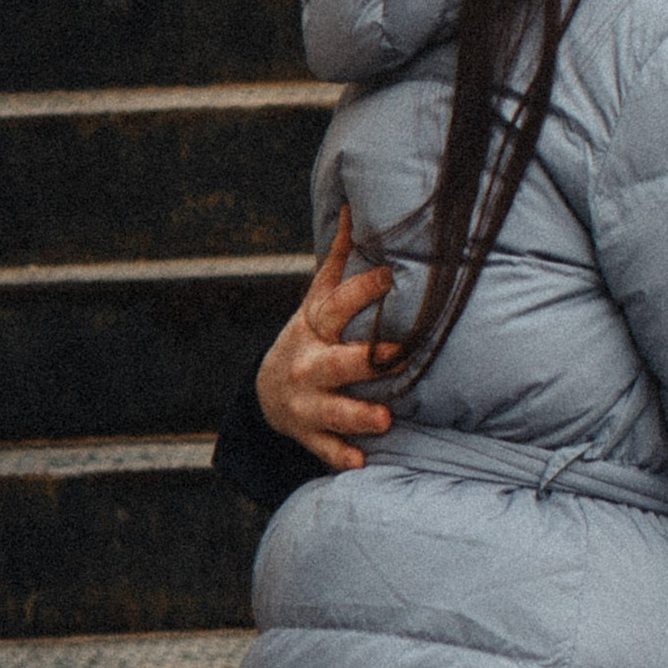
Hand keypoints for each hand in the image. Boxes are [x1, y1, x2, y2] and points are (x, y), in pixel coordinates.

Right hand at [258, 205, 401, 471]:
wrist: (269, 392)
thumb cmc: (313, 335)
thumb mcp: (318, 299)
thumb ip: (339, 257)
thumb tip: (353, 203)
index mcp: (316, 326)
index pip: (339, 305)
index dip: (365, 290)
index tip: (394, 276)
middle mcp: (310, 364)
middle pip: (336, 361)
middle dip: (366, 360)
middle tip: (398, 355)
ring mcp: (307, 402)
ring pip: (331, 411)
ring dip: (356, 416)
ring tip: (384, 420)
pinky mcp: (309, 434)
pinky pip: (324, 449)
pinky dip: (340, 457)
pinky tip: (360, 463)